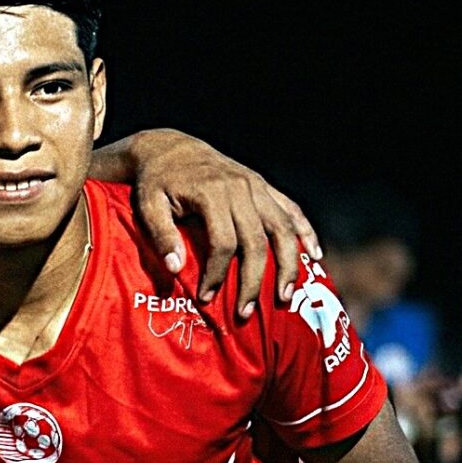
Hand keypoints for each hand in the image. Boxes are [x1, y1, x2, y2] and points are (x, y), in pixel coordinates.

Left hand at [126, 130, 317, 318]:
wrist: (170, 149)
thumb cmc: (156, 182)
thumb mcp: (147, 205)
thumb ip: (161, 235)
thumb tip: (176, 269)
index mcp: (212, 193)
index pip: (223, 242)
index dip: (216, 273)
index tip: (206, 298)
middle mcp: (241, 188)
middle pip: (257, 240)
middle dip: (253, 280)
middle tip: (246, 313)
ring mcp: (256, 186)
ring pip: (282, 228)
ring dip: (288, 264)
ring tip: (285, 295)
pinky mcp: (264, 186)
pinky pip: (291, 210)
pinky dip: (305, 232)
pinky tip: (314, 256)